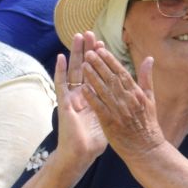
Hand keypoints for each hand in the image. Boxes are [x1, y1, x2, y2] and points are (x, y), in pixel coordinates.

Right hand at [53, 35, 110, 167]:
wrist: (81, 155)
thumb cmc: (94, 140)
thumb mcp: (110, 118)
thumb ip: (117, 105)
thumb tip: (127, 97)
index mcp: (93, 97)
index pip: (97, 73)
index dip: (100, 59)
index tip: (104, 43)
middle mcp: (81, 95)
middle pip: (84, 68)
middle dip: (88, 50)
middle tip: (90, 32)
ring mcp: (71, 98)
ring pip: (73, 71)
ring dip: (74, 54)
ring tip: (77, 37)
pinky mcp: (63, 104)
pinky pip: (61, 85)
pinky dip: (60, 71)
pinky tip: (61, 57)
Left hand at [80, 42, 166, 158]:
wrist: (146, 148)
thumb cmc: (148, 124)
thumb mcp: (151, 99)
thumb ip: (147, 78)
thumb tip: (149, 58)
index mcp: (137, 93)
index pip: (121, 72)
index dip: (110, 60)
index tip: (101, 49)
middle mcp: (128, 100)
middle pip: (111, 78)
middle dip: (99, 64)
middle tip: (88, 52)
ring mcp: (119, 111)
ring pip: (104, 90)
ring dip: (93, 76)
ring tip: (84, 64)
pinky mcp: (110, 122)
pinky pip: (99, 107)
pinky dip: (91, 97)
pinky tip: (83, 88)